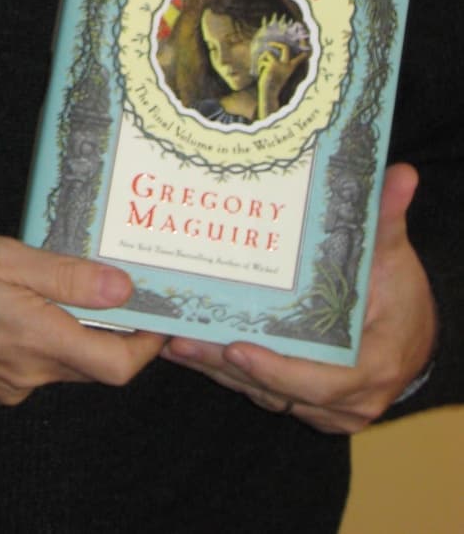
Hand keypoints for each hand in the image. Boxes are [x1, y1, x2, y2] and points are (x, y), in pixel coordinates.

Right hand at [0, 227, 164, 405]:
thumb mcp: (0, 255)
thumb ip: (63, 275)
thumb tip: (122, 288)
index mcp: (36, 339)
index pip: (117, 365)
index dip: (147, 344)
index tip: (157, 313)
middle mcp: (28, 374)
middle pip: (94, 365)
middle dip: (112, 330)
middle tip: (116, 285)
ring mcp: (6, 385)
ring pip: (62, 364)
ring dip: (72, 331)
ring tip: (61, 284)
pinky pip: (32, 367)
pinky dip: (40, 338)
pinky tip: (19, 303)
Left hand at [161, 164, 435, 432]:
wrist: (411, 332)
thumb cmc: (400, 292)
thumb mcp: (394, 257)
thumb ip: (387, 219)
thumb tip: (402, 175)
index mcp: (372, 365)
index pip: (322, 380)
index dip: (278, 369)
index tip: (237, 348)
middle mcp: (347, 398)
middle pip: (279, 390)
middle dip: (227, 366)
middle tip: (180, 340)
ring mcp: (326, 406)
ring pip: (262, 393)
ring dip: (216, 369)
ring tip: (169, 341)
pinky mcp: (305, 401)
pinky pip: (261, 391)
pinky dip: (225, 371)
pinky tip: (184, 348)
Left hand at [255, 42, 308, 118]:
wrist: (269, 92)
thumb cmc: (272, 83)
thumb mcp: (278, 73)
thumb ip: (278, 64)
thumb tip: (272, 53)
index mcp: (290, 67)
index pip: (299, 58)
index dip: (302, 54)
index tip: (307, 51)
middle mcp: (287, 64)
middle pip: (285, 47)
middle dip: (277, 43)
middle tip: (270, 44)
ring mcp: (279, 64)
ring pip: (268, 52)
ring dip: (262, 57)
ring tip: (261, 65)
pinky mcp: (271, 65)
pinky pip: (262, 60)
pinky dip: (259, 64)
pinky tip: (260, 72)